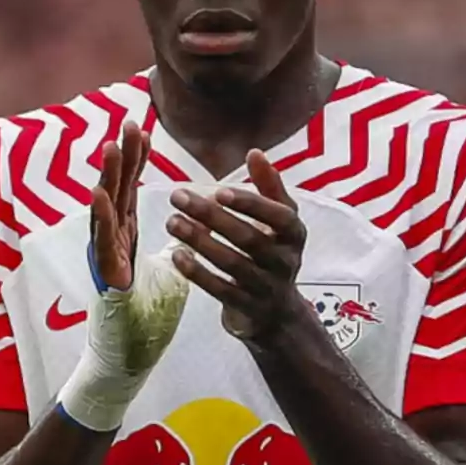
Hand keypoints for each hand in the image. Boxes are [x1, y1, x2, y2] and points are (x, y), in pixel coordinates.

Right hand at [60, 121, 190, 431]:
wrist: (127, 355)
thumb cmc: (143, 316)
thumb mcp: (164, 271)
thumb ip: (168, 247)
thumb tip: (183, 229)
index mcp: (127, 237)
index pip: (131, 189)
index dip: (134, 159)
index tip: (140, 128)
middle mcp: (113, 242)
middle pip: (117, 190)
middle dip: (122, 157)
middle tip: (129, 122)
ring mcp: (105, 258)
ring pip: (105, 210)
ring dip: (107, 178)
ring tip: (111, 148)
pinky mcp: (105, 278)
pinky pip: (103, 243)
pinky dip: (101, 218)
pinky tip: (101, 195)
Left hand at [166, 149, 308, 342]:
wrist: (277, 312)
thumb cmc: (272, 253)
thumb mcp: (279, 221)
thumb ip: (268, 187)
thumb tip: (255, 152)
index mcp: (294, 234)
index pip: (278, 216)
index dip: (249, 203)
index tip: (218, 189)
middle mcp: (285, 261)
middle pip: (248, 238)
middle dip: (211, 216)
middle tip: (178, 197)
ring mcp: (267, 287)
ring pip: (232, 263)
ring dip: (199, 241)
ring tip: (171, 222)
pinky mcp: (247, 308)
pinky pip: (220, 290)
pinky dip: (198, 273)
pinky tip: (176, 255)